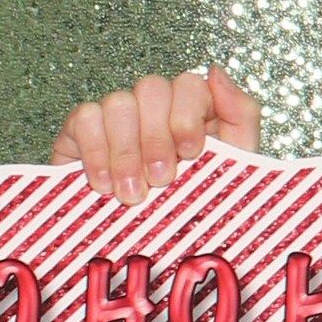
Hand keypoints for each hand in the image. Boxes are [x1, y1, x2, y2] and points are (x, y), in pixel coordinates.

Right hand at [52, 67, 259, 203]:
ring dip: (127, 152)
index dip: (187, 116)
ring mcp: (117, 116)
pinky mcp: (81, 130)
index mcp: (194, 109)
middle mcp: (154, 106)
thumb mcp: (235, 163)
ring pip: (118, 103)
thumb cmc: (198, 204)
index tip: (191, 154)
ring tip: (133, 193)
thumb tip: (217, 72)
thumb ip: (240, 113)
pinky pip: (84, 118)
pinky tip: (105, 184)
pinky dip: (95, 152)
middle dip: (157, 138)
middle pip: (151, 88)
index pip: (188, 83)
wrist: (155, 250)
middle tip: (161, 180)